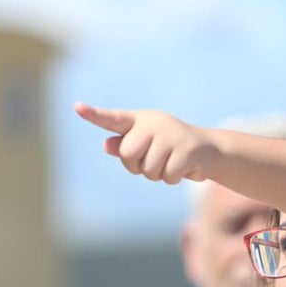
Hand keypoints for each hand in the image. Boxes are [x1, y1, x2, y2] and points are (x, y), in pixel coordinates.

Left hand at [75, 102, 216, 183]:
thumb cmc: (170, 148)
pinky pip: (167, 176)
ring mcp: (171, 135)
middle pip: (128, 154)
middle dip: (138, 166)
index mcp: (140, 121)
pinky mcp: (186, 150)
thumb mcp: (146, 146)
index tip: (76, 107)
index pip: (113, 119)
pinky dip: (174, 178)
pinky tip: (184, 167)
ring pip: (149, 169)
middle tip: (155, 160)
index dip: (94, 115)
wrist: (209, 150)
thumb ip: (125, 146)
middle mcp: (154, 123)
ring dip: (159, 175)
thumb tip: (107, 145)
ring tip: (172, 163)